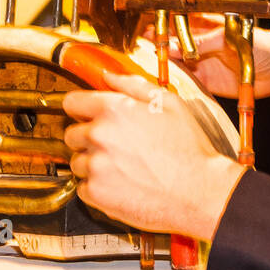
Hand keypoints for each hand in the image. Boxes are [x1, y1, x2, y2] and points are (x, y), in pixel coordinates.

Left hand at [61, 70, 247, 240]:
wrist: (198, 191)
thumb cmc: (188, 149)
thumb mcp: (169, 103)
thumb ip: (133, 85)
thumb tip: (109, 75)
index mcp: (113, 110)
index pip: (71, 102)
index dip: (80, 108)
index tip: (85, 115)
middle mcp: (99, 135)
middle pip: (71, 134)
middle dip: (87, 137)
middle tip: (112, 145)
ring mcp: (95, 166)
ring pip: (77, 162)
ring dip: (92, 163)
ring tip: (120, 167)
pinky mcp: (96, 193)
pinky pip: (83, 187)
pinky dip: (96, 187)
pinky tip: (119, 184)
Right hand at [148, 14, 269, 98]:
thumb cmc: (259, 44)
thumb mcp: (227, 38)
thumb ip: (202, 43)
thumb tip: (177, 46)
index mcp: (208, 28)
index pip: (179, 25)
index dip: (162, 26)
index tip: (146, 28)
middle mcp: (203, 46)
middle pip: (175, 46)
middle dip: (158, 47)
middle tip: (139, 48)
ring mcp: (205, 64)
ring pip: (179, 65)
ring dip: (165, 66)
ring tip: (146, 65)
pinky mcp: (210, 82)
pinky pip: (189, 82)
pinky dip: (177, 83)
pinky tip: (164, 82)